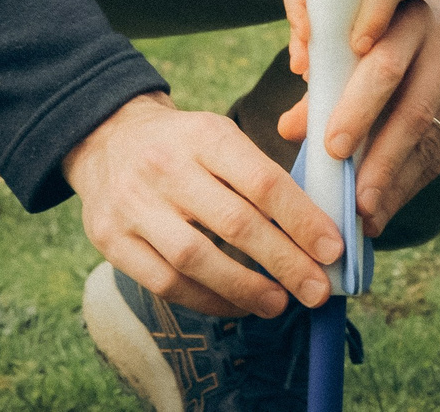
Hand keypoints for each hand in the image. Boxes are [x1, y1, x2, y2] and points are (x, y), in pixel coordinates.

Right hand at [62, 93, 341, 318]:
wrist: (107, 139)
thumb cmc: (182, 146)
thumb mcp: (218, 136)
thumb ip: (260, 175)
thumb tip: (316, 231)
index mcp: (204, 134)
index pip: (262, 180)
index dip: (302, 219)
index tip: (332, 249)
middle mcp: (165, 166)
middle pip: (235, 224)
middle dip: (285, 262)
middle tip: (317, 289)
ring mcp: (134, 205)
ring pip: (196, 259)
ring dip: (246, 288)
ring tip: (279, 303)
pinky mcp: (111, 239)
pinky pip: (165, 283)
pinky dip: (207, 300)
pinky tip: (235, 304)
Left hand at [279, 0, 439, 234]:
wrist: (430, 16)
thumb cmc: (369, 32)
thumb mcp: (341, 40)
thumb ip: (318, 79)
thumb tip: (290, 129)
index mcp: (409, 16)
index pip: (385, 67)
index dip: (358, 110)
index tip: (331, 150)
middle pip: (414, 111)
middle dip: (381, 163)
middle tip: (355, 203)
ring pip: (433, 139)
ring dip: (398, 184)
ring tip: (367, 215)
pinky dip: (413, 182)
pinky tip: (388, 204)